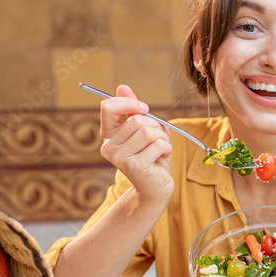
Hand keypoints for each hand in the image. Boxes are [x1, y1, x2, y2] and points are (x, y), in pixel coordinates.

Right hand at [99, 84, 173, 199]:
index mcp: (108, 135)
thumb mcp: (142, 131)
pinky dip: (167, 148)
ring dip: (163, 137)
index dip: (129, 103)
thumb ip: (132, 111)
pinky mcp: (135, 166)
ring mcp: (120, 158)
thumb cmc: (150, 158)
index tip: (144, 109)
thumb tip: (122, 87)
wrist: (155, 188)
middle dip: (155, 126)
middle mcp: (109, 146)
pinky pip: (158, 144)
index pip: (108, 107)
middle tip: (159, 138)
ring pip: (148, 131)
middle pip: (137, 120)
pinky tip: (163, 157)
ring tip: (162, 148)